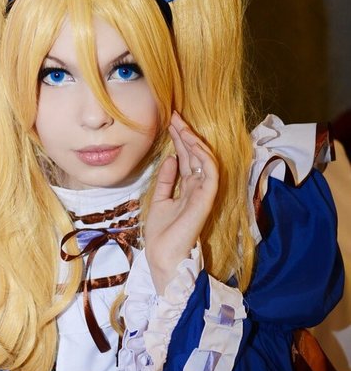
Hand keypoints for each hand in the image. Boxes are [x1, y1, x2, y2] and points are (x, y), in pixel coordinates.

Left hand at [145, 112, 218, 293]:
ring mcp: (203, 193)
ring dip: (193, 140)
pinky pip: (210, 171)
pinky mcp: (207, 198)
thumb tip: (170, 158)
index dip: (179, 140)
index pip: (186, 158)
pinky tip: (191, 141)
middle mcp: (197, 188)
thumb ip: (167, 180)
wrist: (163, 256)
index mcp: (187, 190)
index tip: (170, 122)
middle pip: (194, 155)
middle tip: (174, 115)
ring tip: (180, 124)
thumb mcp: (160, 200)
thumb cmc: (161, 234)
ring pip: (203, 159)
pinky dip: (202, 155)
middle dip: (185, 134)